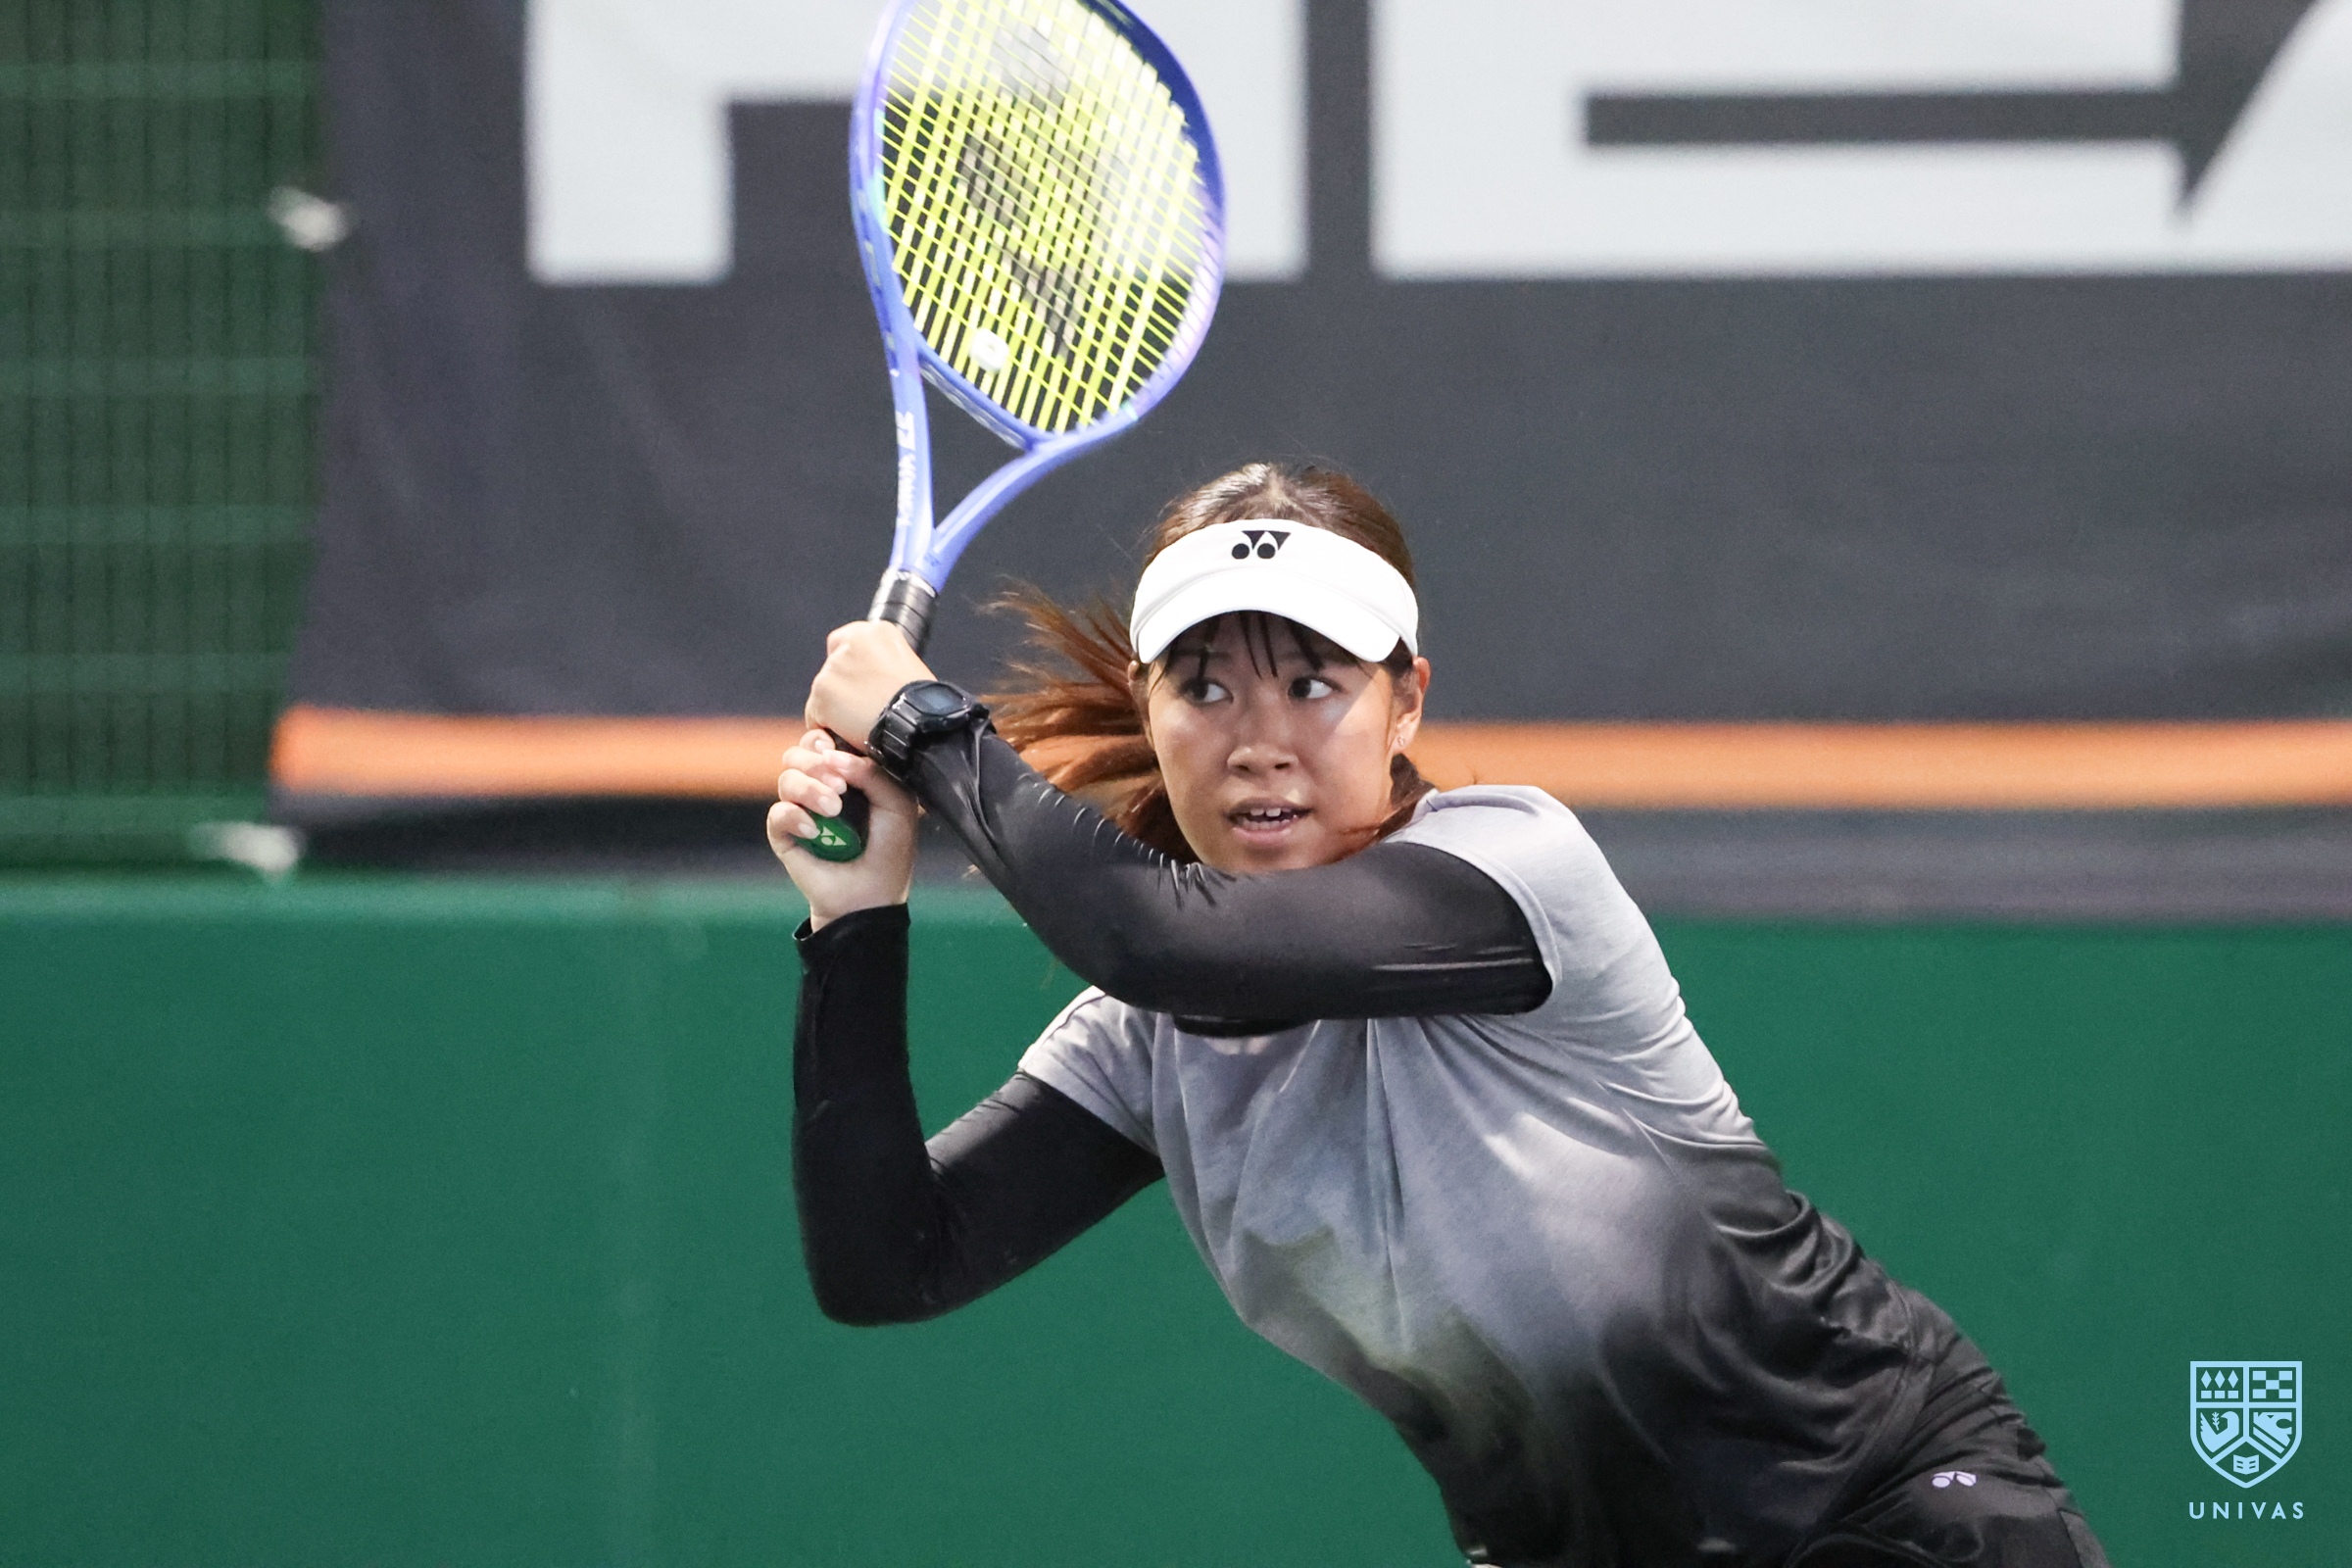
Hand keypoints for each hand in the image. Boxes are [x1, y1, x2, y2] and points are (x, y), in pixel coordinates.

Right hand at [767, 730, 919, 926]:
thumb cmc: (889, 850)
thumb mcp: (898, 806)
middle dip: (815, 762)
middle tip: (840, 786)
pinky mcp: (784, 834)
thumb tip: (835, 757)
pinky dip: (793, 817)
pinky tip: (814, 831)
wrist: (871, 898)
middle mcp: (820, 787)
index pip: (824, 740)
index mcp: (847, 774)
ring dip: (808, 789)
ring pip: (786, 778)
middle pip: (799, 752)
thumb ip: (875, 774)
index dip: (826, 738)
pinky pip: (777, 813)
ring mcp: (801, 810)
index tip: (836, 749)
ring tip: (832, 809)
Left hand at [806, 620, 933, 747]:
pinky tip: (847, 733)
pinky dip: (826, 726)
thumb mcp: (909, 666)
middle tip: (861, 707)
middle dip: (842, 686)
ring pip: (824, 691)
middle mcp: (851, 643)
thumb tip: (869, 677)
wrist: (918, 723)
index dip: (851, 664)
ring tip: (860, 723)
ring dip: (836, 707)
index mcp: (877, 631)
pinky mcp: (822, 692)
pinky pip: (815, 714)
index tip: (859, 681)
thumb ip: (883, 662)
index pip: (845, 640)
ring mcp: (833, 668)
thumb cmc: (921, 703)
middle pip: (832, 666)